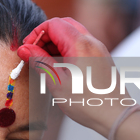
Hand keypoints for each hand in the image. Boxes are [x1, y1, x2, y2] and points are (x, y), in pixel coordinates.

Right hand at [17, 17, 128, 137]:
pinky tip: (60, 66)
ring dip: (55, 43)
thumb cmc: (87, 102)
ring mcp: (98, 49)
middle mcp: (92, 42)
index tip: (27, 48)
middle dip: (45, 36)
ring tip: (45, 62)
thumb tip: (24, 49)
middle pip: (63, 25)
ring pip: (72, 34)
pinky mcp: (101, 58)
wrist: (115, 116)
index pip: (53, 24)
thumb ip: (40, 61)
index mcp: (80, 44)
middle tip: (35, 53)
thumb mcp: (57, 82)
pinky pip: (81, 45)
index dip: (36, 33)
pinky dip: (66, 49)